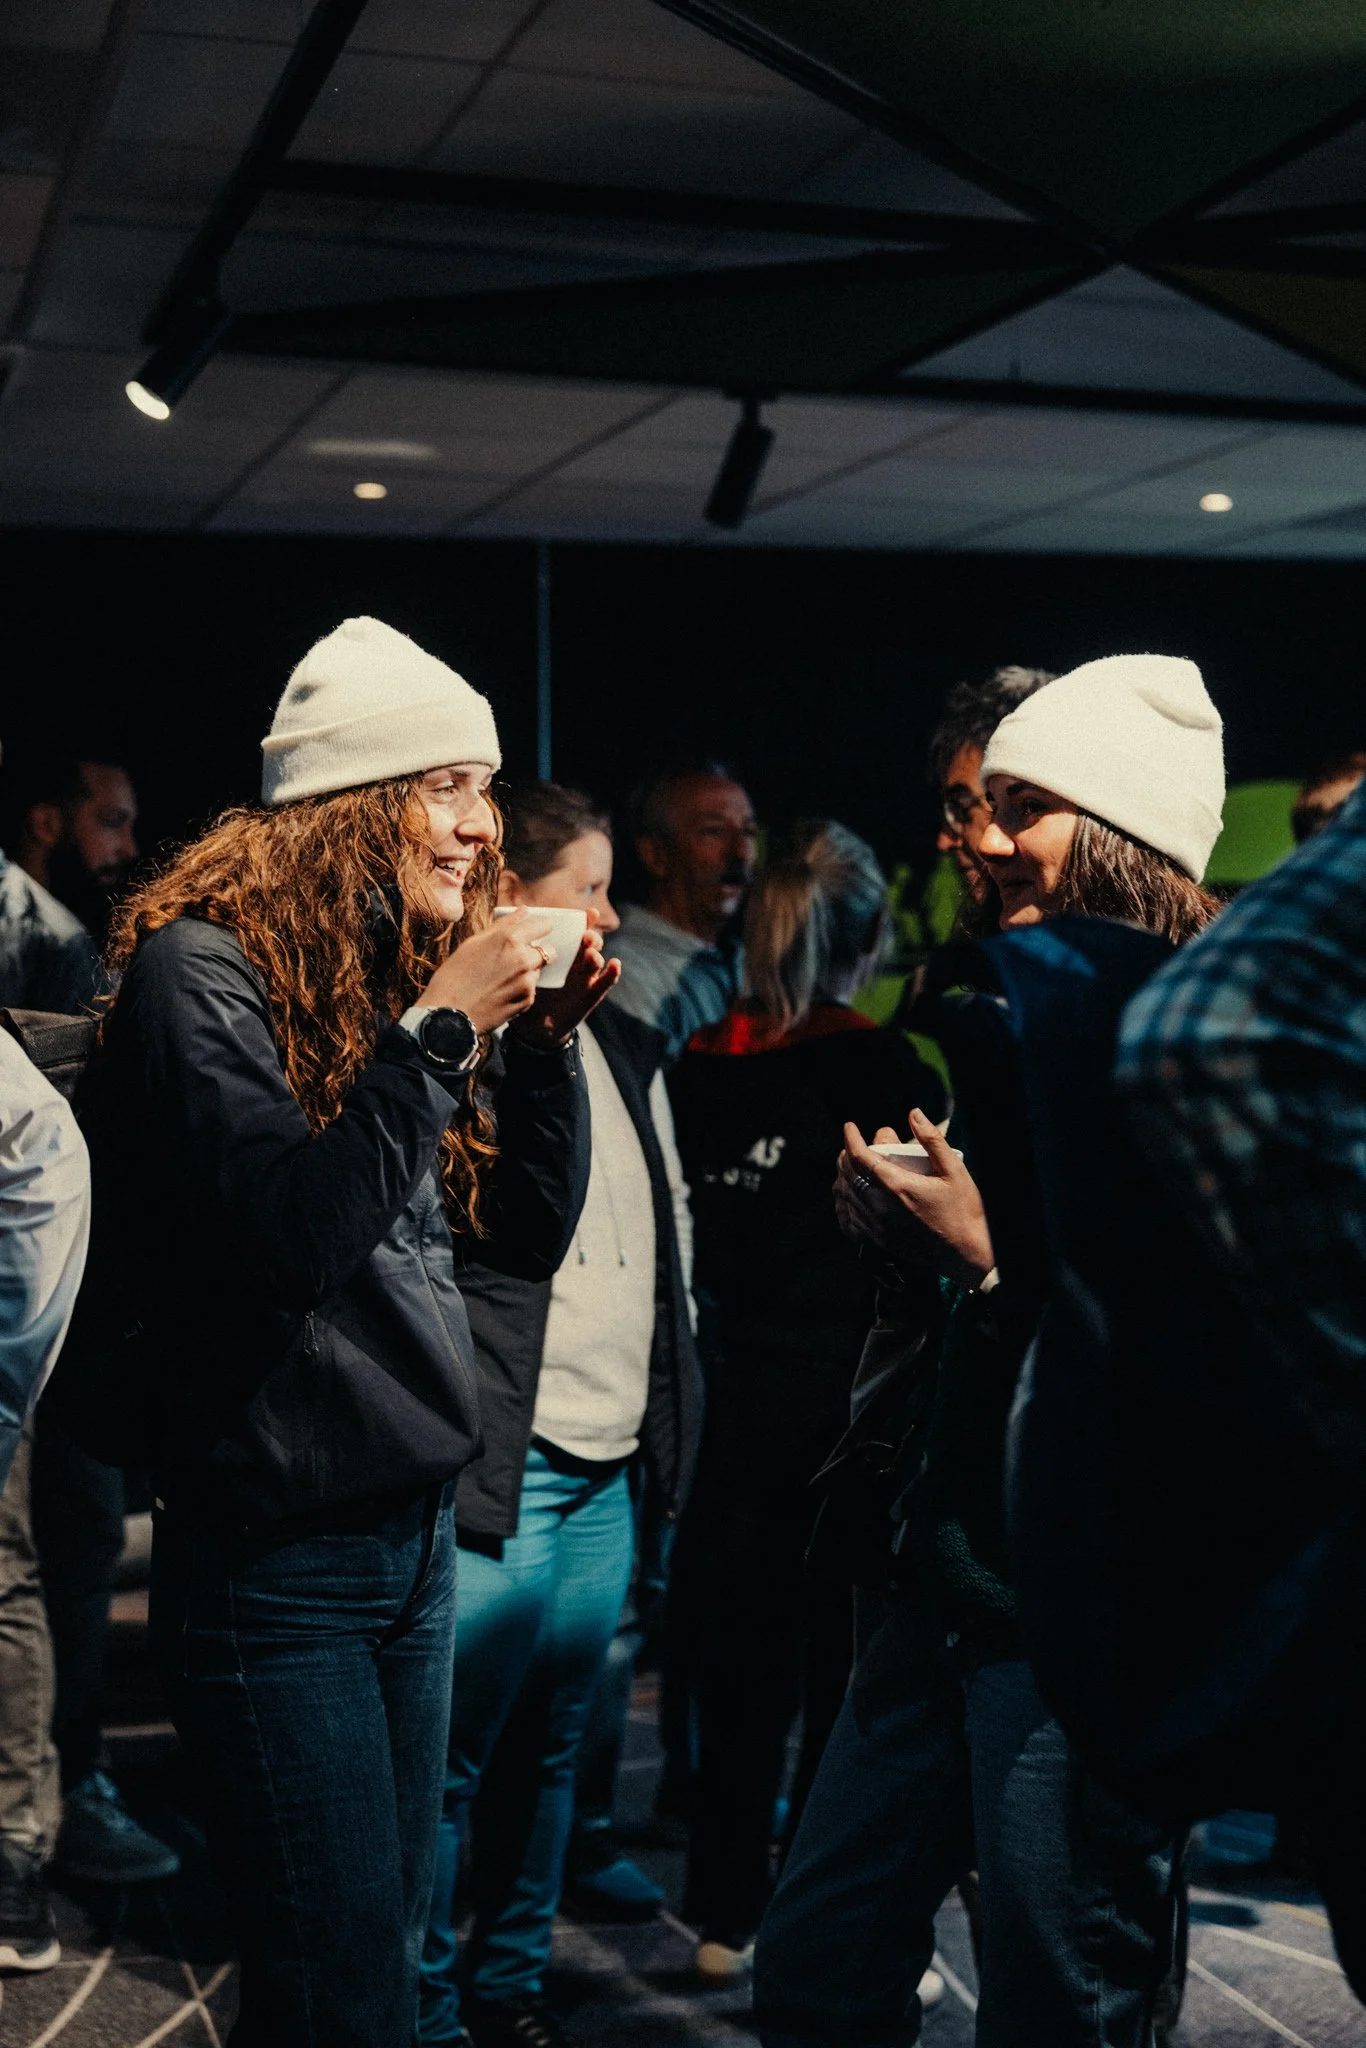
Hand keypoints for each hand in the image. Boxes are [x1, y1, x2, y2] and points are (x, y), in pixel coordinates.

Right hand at [417, 911, 555, 1034]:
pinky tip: (500, 992)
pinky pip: (531, 989)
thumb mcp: (474, 942)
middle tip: (516, 958)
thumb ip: (504, 925)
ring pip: (538, 970)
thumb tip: (524, 911)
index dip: (539, 928)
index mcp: (509, 938)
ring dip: (528, 971)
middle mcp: (523, 958)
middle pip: (548, 949)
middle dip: (535, 952)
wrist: (448, 1014)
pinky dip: (521, 989)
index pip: (545, 924)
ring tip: (501, 979)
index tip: (534, 932)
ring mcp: (527, 981)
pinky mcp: (527, 1000)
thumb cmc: (455, 975)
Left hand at [509, 926, 621, 1050]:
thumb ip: (520, 948)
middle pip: (589, 942)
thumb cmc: (526, 991)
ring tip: (590, 953)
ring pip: (596, 959)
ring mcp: (585, 977)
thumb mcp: (521, 968)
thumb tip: (513, 919)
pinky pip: (606, 982)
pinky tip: (614, 964)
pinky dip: (612, 973)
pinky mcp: (592, 994)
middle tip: (585, 936)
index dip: (584, 921)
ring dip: (596, 953)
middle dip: (590, 936)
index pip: (576, 931)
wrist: (534, 1026)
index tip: (588, 913)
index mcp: (562, 951)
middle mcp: (576, 961)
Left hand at [835, 1109, 994, 1287]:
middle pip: (848, 1176)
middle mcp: (882, 1208)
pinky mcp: (880, 1241)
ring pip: (846, 1198)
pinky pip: (851, 1220)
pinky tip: (850, 1197)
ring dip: (844, 1178)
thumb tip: (914, 1114)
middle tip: (852, 1145)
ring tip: (850, 1167)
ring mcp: (879, 1227)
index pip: (860, 1158)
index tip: (849, 1126)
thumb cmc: (964, 1210)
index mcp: (898, 1186)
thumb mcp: (954, 1170)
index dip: (850, 1139)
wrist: (967, 1253)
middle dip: (845, 1156)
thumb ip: (932, 1140)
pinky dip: (846, 1204)